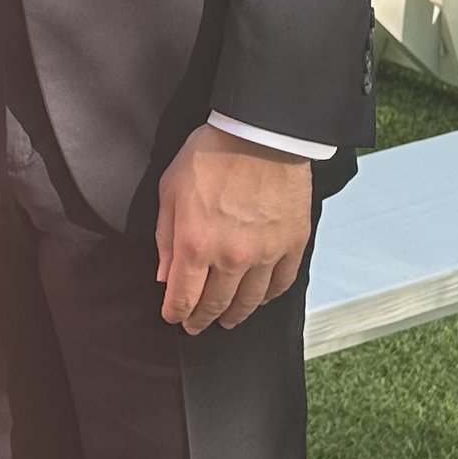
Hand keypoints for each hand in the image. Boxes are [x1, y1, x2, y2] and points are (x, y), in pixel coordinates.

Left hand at [155, 126, 313, 332]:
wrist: (260, 132)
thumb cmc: (210, 154)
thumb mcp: (170, 190)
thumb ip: (166, 237)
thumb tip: (165, 274)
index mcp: (196, 245)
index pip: (182, 298)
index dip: (175, 313)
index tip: (174, 318)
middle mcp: (231, 258)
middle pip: (215, 305)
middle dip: (202, 320)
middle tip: (197, 326)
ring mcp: (265, 254)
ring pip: (250, 301)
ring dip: (236, 315)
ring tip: (228, 320)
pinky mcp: (292, 244)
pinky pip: (281, 283)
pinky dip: (269, 296)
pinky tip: (261, 298)